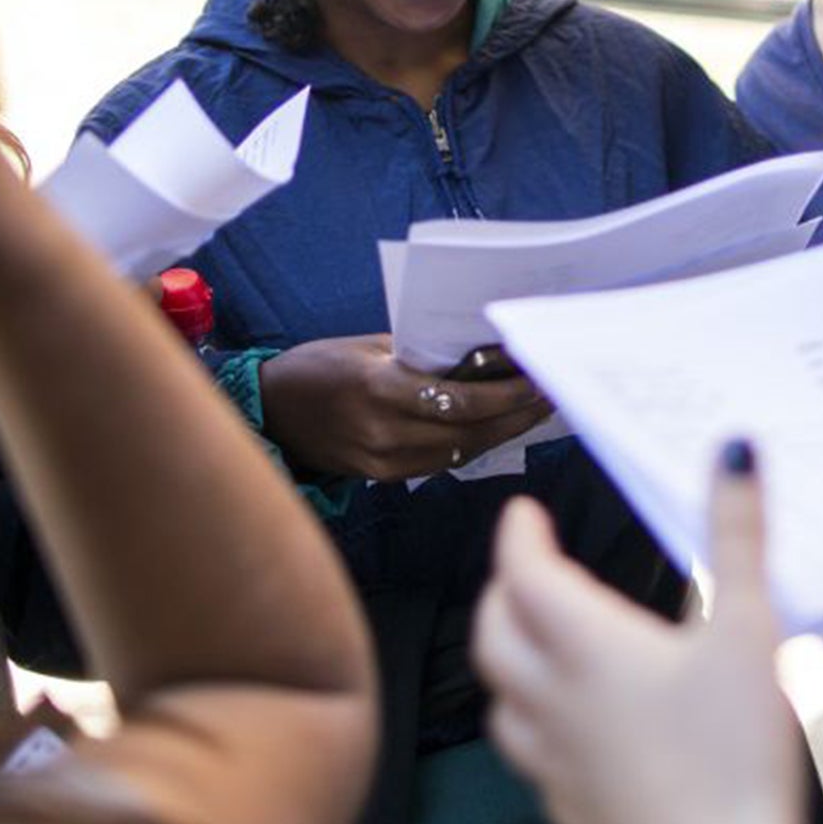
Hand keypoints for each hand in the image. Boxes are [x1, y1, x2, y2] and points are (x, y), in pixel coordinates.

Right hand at [259, 334, 553, 480]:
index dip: (505, 393)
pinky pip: (441, 462)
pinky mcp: (382, 478)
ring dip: (503, 432)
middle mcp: (384, 431)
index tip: (537, 378)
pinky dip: (473, 444)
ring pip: (461, 450)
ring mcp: (383, 461)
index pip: (460, 398)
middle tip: (552, 394)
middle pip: (470, 430)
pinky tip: (496, 429)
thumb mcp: (368, 345)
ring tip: (535, 411)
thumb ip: (420, 353)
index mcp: (379, 388)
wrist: (270, 413)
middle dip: (516, 414)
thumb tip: (480, 352)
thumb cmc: (318, 366)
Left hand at [475, 443, 811, 823]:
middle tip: (524, 567)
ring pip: (501, 696)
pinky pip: (528, 752)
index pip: (525, 573)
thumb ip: (739, 539)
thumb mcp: (752, 633)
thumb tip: (733, 454)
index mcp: (588, 647)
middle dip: (502, 589)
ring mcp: (555, 764)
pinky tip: (568, 728)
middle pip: (495, 632)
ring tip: (534, 640)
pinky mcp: (570, 812)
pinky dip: (533, 718)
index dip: (518, 535)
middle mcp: (554, 701)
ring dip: (507, 655)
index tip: (523, 511)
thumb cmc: (732, 766)